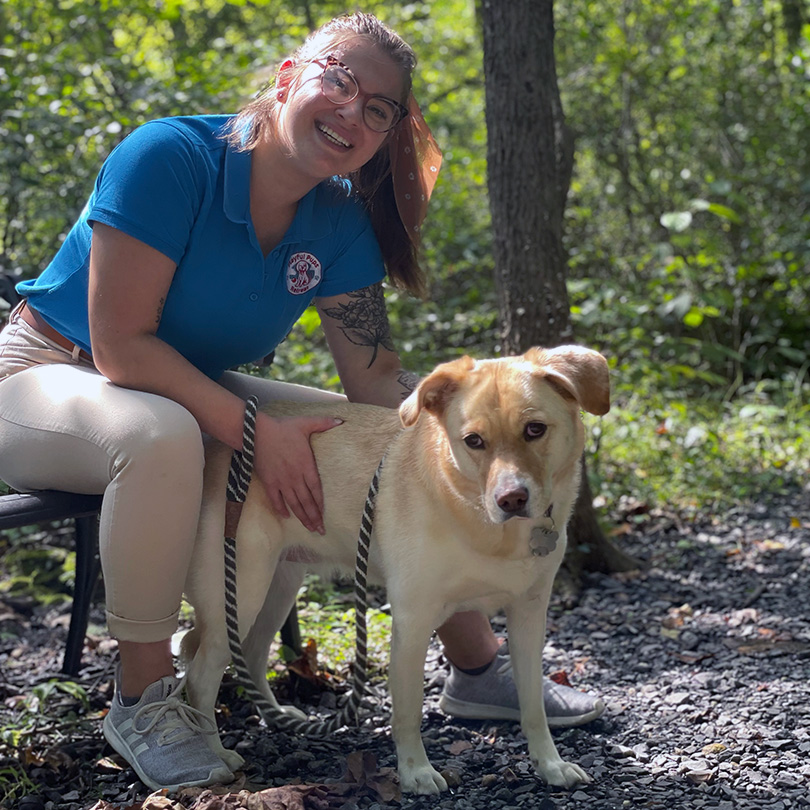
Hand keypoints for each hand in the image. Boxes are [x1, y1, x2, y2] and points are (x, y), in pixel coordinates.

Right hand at [252, 412, 341, 533]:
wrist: (257, 432)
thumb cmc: (282, 428)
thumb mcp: (305, 423)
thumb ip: (323, 423)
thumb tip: (340, 420)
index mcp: (305, 465)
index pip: (316, 489)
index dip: (320, 503)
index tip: (325, 515)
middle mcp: (295, 476)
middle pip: (306, 501)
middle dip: (314, 517)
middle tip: (320, 530)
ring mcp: (281, 481)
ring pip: (294, 503)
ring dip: (302, 517)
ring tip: (309, 528)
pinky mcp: (269, 482)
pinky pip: (276, 499)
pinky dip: (281, 509)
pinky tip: (286, 517)